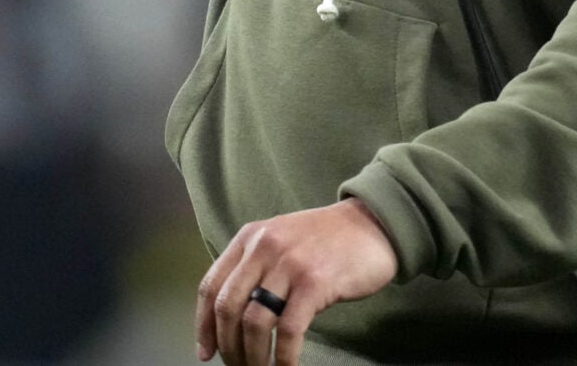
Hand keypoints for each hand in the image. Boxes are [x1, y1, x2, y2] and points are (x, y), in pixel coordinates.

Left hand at [196, 198, 397, 364]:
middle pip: (226, 308)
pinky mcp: (315, 283)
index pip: (210, 286)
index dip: (203, 326)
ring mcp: (289, 264)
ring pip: (253, 323)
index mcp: (250, 237)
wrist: (373, 224)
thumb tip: (229, 318)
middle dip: (227, 347)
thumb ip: (255, 267)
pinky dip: (282, 358)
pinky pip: (288, 331)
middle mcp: (264, 247)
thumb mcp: (281, 240)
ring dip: (252, 357)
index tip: (206, 352)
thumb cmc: (327, 240)